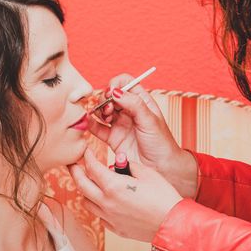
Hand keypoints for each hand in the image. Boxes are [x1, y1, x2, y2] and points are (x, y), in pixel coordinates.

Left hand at [69, 148, 182, 241]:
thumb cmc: (164, 197)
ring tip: (89, 182)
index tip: (85, 151)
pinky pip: (99, 215)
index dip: (87, 156)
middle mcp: (107, 202)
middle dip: (75, 171)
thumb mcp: (147, 173)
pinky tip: (104, 201)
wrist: (173, 225)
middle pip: (81, 184)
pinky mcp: (115, 228)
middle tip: (73, 164)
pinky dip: (97, 206)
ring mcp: (109, 217)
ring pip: (86, 202)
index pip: (92, 167)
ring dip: (85, 190)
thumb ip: (129, 166)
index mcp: (113, 186)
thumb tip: (119, 164)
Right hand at [89, 74, 197, 197]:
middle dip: (105, 98)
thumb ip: (133, 104)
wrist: (161, 168)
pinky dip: (90, 123)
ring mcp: (119, 123)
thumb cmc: (161, 143)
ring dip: (98, 110)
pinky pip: (97, 127)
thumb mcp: (150, 120)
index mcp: (141, 101)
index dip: (116, 84)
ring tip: (105, 118)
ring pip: (102, 110)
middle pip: (110, 95)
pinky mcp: (112, 138)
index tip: (112, 92)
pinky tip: (89, 123)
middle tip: (108, 109)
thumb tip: (115, 91)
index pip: (125, 83)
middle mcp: (128, 110)